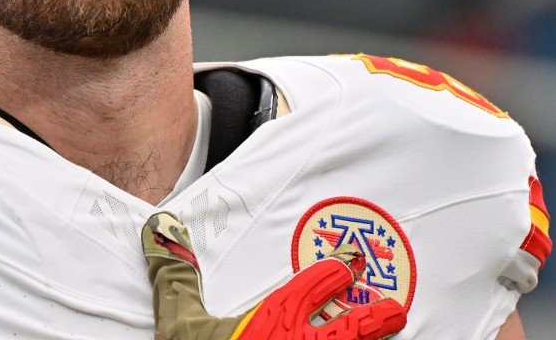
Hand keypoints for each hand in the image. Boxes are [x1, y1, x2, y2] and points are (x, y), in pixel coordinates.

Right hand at [142, 212, 406, 339]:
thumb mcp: (180, 325)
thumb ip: (177, 278)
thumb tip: (161, 226)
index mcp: (272, 322)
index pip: (310, 288)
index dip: (331, 274)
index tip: (345, 266)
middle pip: (348, 328)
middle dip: (373, 319)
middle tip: (394, 309)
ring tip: (389, 335)